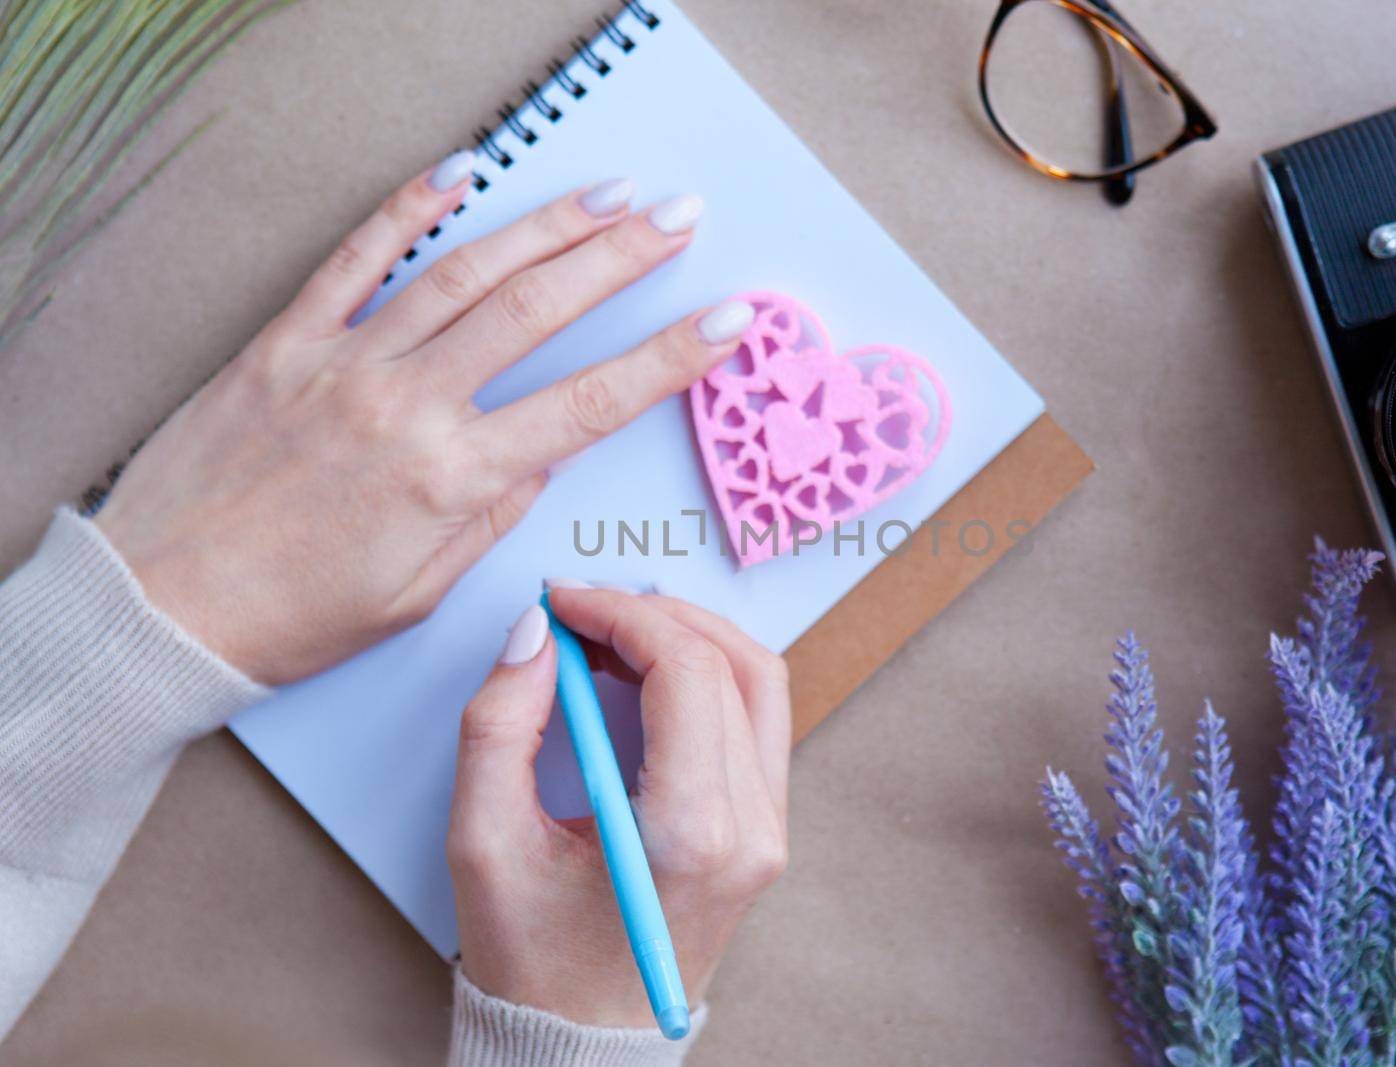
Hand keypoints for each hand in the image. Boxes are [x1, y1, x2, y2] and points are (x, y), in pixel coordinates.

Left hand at [93, 159, 753, 683]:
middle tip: (679, 218)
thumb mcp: (419, 591)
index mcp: (453, 478)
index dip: (670, 358)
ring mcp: (346, 363)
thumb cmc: (294, 616)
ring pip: (464, 273)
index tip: (725, 322)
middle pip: (539, 310)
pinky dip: (410, 210)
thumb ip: (492, 515)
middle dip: (623, 257)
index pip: (590, 402)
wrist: (165, 607)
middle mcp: (409, 406)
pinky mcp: (286, 341)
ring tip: (607, 194)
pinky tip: (462, 174)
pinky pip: (356, 259)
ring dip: (546, 226)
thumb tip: (543, 452)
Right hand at [448, 587, 790, 1027]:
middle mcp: (750, 828)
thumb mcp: (483, 842)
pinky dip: (705, 677)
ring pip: (759, 683)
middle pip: (731, 664)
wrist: (584, 1043)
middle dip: (652, 616)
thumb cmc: (532, 960)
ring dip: (689, 638)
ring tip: (611, 635)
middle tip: (581, 611)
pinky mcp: (766, 831)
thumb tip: (537, 633)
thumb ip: (499, 725)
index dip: (622, 614)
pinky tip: (643, 675)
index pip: (685, 671)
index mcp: (690, 833)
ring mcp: (770, 831)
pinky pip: (756, 720)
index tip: (563, 601)